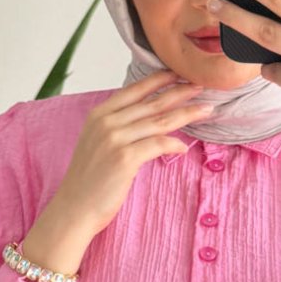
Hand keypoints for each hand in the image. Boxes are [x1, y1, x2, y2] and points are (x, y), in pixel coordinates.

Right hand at [56, 70, 213, 232]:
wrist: (74, 208)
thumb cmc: (89, 180)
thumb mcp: (97, 142)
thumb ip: (118, 126)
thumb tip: (148, 117)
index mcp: (99, 114)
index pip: (135, 90)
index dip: (159, 80)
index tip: (180, 73)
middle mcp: (106, 122)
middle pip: (152, 103)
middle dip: (180, 92)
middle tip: (201, 85)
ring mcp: (115, 139)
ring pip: (159, 121)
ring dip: (186, 113)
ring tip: (205, 109)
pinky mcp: (125, 158)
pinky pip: (158, 144)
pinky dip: (173, 144)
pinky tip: (183, 148)